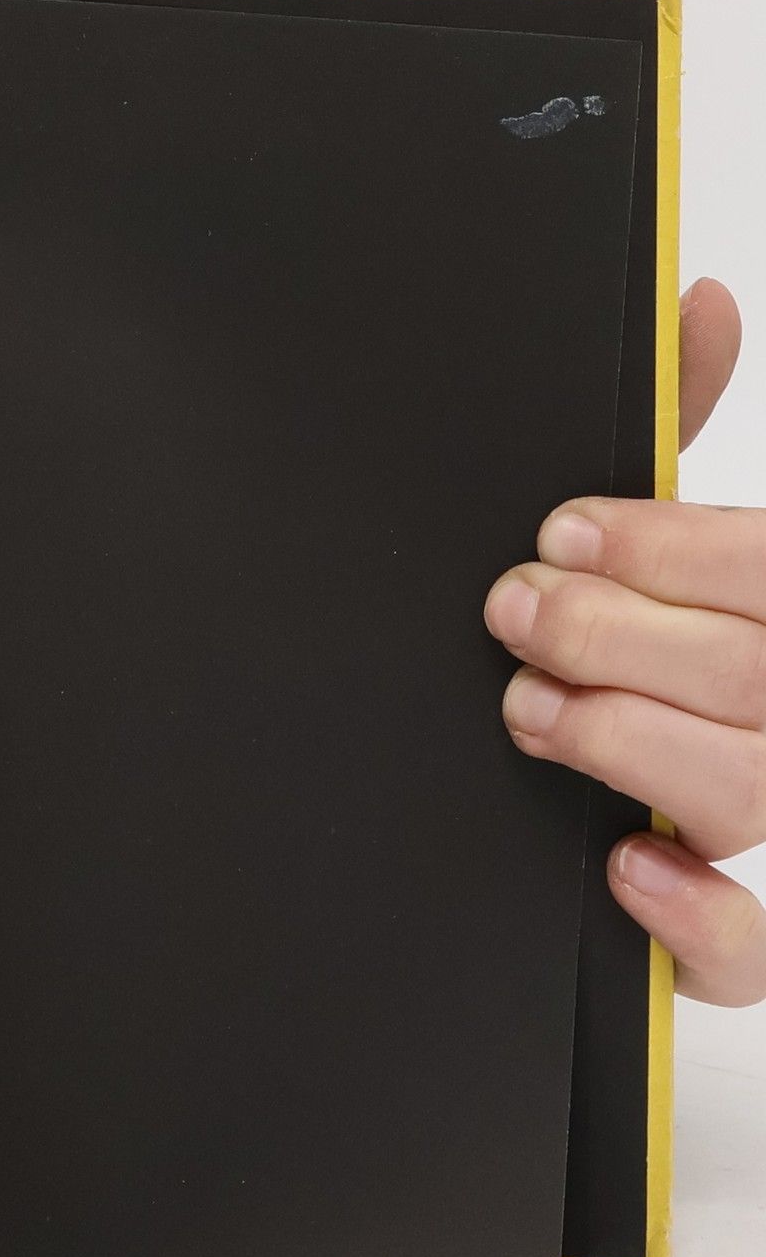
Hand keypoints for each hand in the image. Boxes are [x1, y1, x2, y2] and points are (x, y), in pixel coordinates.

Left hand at [485, 278, 759, 1003]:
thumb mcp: (674, 550)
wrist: (613, 792)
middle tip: (516, 611)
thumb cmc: (667, 648)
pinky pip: (750, 954)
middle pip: (762, 676)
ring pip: (752, 791)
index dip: (669, 550)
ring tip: (534, 707)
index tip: (560, 535)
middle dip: (619, 635)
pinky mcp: (737, 937)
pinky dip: (694, 918)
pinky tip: (623, 865)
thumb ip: (681, 440)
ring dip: (627, 739)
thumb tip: (696, 302)